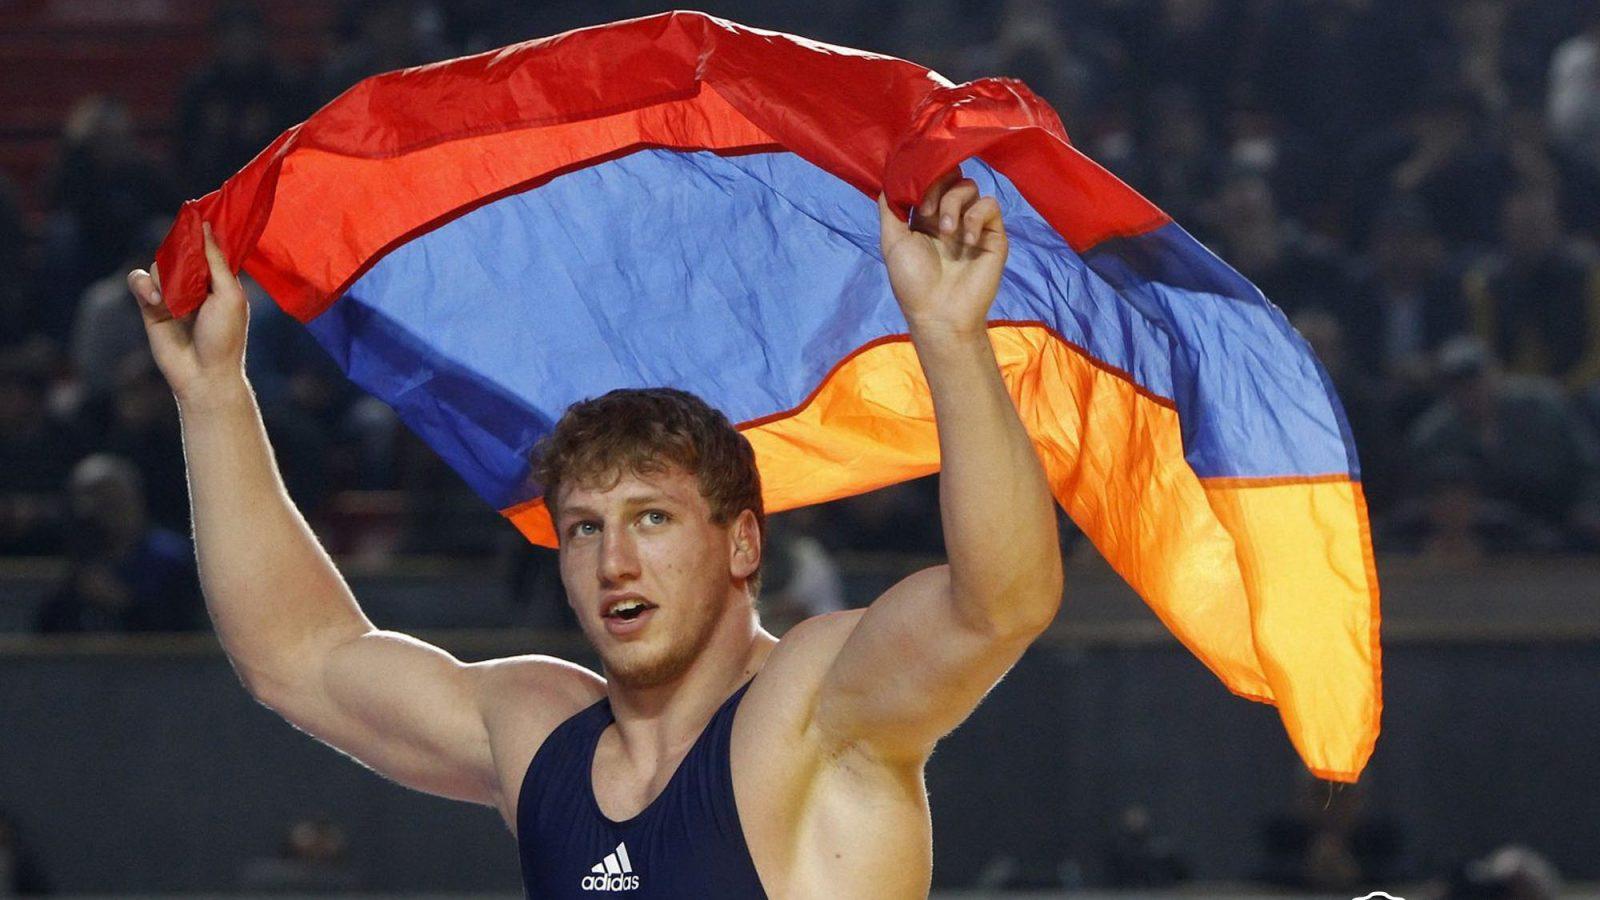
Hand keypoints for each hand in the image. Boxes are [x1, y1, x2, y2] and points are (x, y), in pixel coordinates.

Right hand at [125, 222, 249, 403]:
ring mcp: (172, 295)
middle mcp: (195, 284)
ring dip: (161, 275)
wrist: (205, 374)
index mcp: (219, 279)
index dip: (197, 232)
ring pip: (157, 265)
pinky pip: (138, 281)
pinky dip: (143, 285)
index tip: (192, 211)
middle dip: (177, 254)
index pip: (204, 247)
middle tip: (184, 270)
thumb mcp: (228, 293)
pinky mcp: (151, 306)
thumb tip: (205, 227)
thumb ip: (215, 260)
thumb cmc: (225, 336)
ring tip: (168, 298)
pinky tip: (154, 298)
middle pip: (177, 252)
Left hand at [877, 169, 1007, 337]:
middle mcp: (949, 218)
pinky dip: (976, 217)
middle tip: (928, 211)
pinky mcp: (993, 235)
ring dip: (954, 203)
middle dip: (938, 186)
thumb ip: (889, 208)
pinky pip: (990, 205)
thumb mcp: (892, 241)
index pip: (930, 181)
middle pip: (951, 177)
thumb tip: (891, 179)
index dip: (923, 179)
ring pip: (970, 187)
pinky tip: (967, 240)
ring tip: (947, 232)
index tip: (915, 198)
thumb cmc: (912, 282)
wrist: (939, 313)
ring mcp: (972, 225)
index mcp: (926, 219)